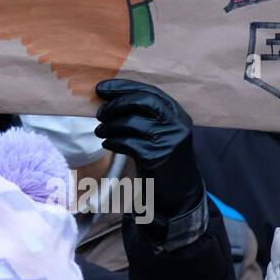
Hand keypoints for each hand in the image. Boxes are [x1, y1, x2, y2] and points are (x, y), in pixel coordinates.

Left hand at [94, 79, 206, 243]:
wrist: (179, 191)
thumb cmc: (161, 156)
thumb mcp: (158, 131)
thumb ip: (142, 114)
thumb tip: (107, 97)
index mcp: (176, 113)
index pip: (148, 91)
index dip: (122, 87)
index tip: (100, 88)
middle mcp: (176, 123)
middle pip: (141, 102)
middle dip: (114, 104)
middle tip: (99, 114)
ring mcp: (168, 140)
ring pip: (130, 123)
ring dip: (108, 126)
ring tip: (100, 131)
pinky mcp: (158, 157)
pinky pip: (127, 143)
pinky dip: (112, 142)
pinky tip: (107, 144)